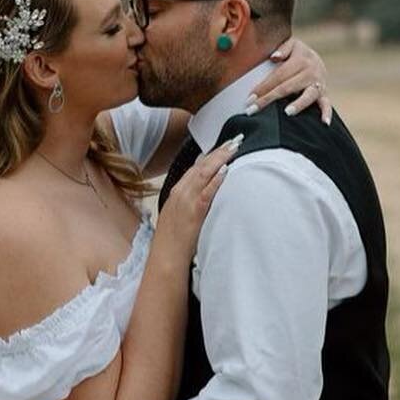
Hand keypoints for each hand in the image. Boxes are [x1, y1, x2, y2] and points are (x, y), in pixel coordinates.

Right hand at [154, 134, 240, 257]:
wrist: (165, 259)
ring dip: (220, 158)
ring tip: (234, 147)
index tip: (224, 146)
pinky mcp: (194, 212)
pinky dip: (216, 179)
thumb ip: (190, 203)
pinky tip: (226, 170)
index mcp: (177, 193)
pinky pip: (207, 192)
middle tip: (234, 140)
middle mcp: (180, 193)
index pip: (196, 168)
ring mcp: (186, 201)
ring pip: (204, 173)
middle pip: (201, 166)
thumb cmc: (173, 243)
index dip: (211, 155)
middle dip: (218, 151)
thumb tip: (206, 195)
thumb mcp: (179, 217)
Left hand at [253, 36, 333, 124]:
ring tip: (287, 112)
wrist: (318, 60)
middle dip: (269, 99)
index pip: (278, 76)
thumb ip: (284, 47)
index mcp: (300, 60)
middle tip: (252, 110)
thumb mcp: (292, 44)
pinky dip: (327, 113)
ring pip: (307, 96)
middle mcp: (310, 72)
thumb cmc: (298, 54)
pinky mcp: (324, 94)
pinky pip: (326, 104)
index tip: (250, 98)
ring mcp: (318, 84)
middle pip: (287, 88)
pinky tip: (324, 123)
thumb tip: (274, 57)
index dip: (263, 87)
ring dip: (298, 104)